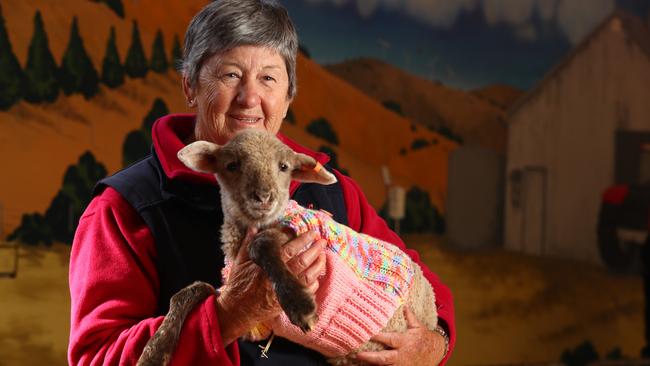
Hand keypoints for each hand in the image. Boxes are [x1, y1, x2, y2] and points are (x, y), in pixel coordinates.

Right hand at [216, 228, 325, 344]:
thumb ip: (248, 244)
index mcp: (268, 265)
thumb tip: (253, 228)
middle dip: (314, 249)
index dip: (302, 239)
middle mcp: (278, 277)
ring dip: (318, 264)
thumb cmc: (238, 284)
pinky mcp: (288, 301)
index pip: (290, 248)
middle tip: (321, 241)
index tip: (310, 233)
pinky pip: (306, 291)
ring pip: (308, 275)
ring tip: (323, 255)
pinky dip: (314, 282)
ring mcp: (284, 290)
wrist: (237, 310)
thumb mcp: (239, 261)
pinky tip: (317, 275)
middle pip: (302, 260)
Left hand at [354, 307, 446, 365]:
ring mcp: (400, 365)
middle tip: (358, 355)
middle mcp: (401, 355)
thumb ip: (410, 317)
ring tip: (355, 363)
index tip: (368, 334)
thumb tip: (404, 304)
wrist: (436, 353)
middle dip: (371, 358)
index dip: (379, 337)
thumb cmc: (424, 338)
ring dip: (370, 365)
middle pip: (384, 359)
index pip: (390, 339)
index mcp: (404, 342)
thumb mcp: (419, 326)